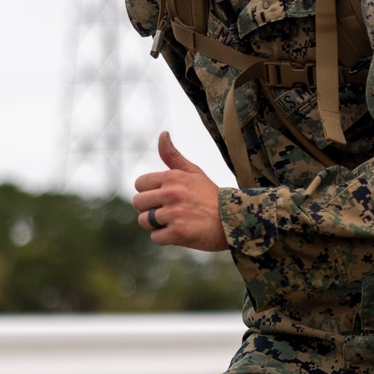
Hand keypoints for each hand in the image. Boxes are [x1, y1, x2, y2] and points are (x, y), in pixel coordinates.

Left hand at [133, 131, 228, 251]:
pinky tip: (180, 233)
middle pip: (138, 203)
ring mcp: (174, 213)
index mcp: (172, 177)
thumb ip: (173, 156)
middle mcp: (172, 193)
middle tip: (169, 212)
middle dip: (149, 209)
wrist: (235, 221)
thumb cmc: (211, 197)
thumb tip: (163, 134)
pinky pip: (155, 238)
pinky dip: (165, 239)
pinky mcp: (178, 232)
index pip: (140, 184)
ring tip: (176, 222)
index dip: (150, 193)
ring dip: (157, 225)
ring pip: (144, 221)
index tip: (165, 198)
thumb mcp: (194, 172)